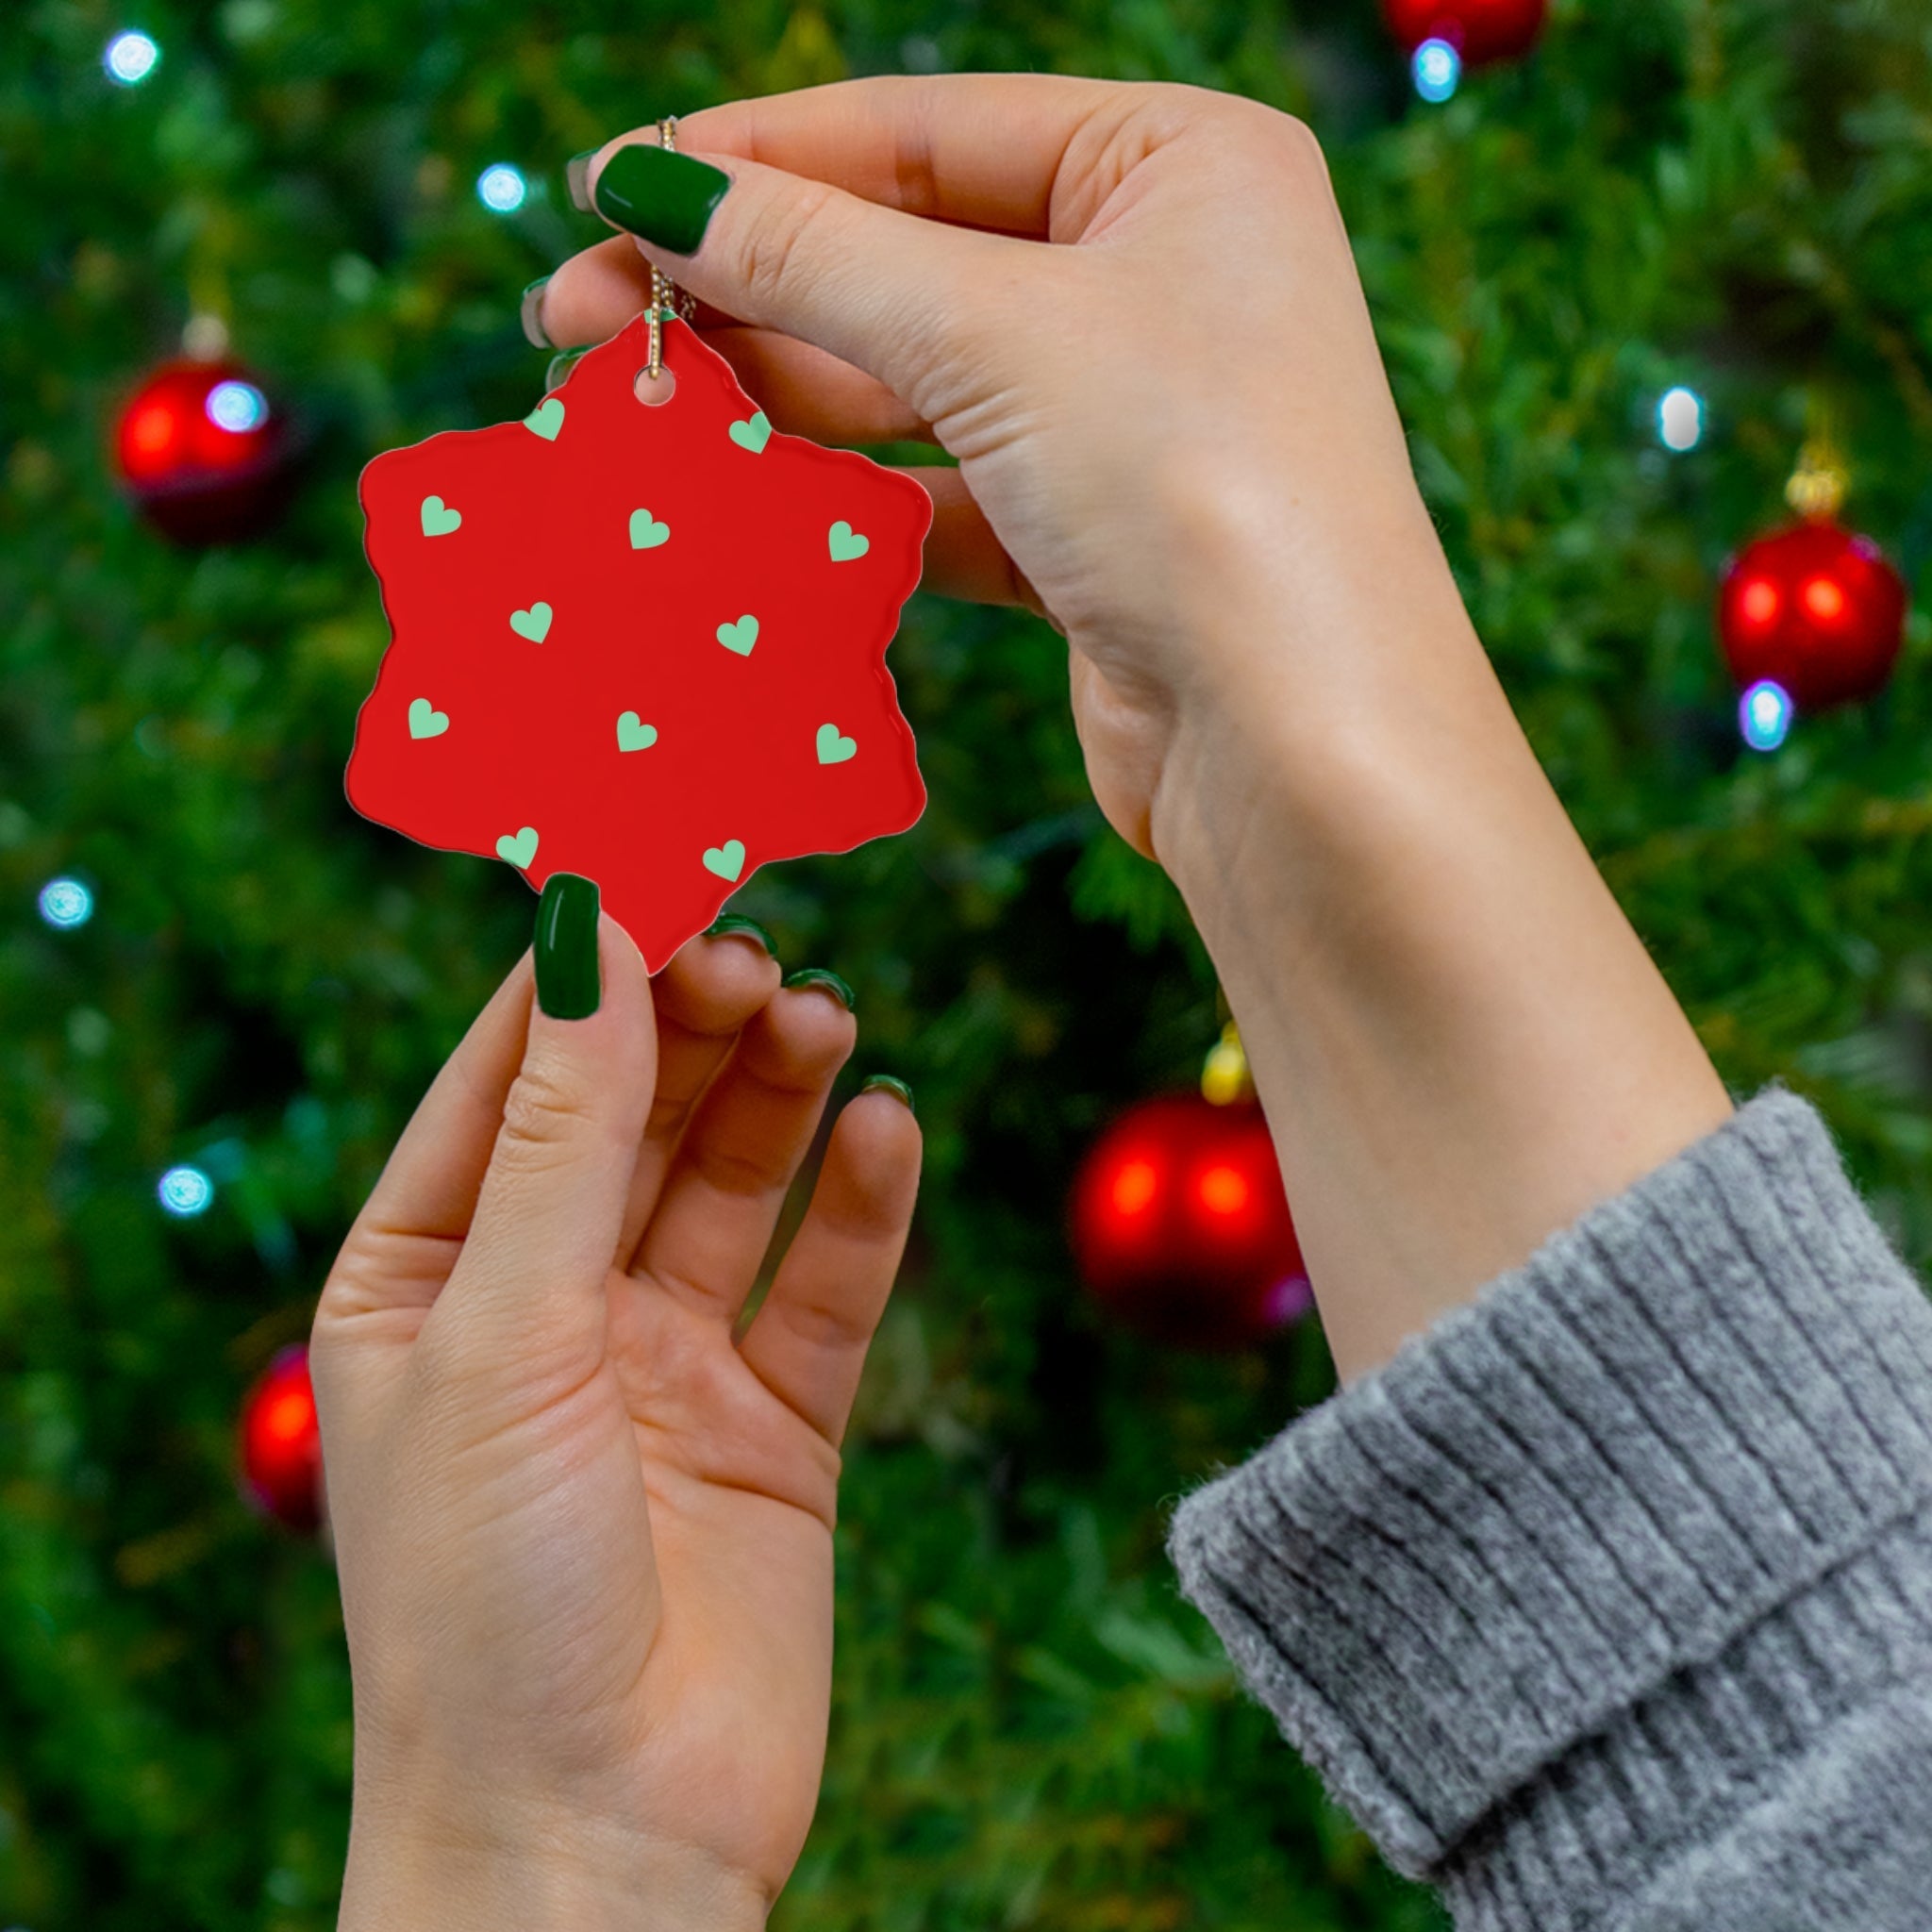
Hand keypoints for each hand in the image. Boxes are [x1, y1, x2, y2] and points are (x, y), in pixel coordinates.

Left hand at [312, 910, 918, 1929]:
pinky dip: (861, 1205)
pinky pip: (826, 1286)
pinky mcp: (775, 1427)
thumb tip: (591, 931)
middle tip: (759, 944)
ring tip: (825, 1016)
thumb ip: (563, 1134)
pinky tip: (888, 1129)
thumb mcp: (504, 1335)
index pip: (509, 1076)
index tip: (659, 860)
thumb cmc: (486, 1602)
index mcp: (426, 1279)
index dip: (583, 968)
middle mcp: (546, 1308)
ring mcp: (665, 1365)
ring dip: (779, 1093)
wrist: (596, 1844)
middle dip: (692, 1022)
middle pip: (633, 1113)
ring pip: (734, 1181)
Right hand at [537, 75, 1441, 858]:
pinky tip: (733, 501)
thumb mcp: (992, 334)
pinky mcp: (1093, 539)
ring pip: (913, 379)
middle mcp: (1164, 275)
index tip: (604, 188)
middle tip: (575, 316)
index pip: (924, 130)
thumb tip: (648, 186)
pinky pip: (937, 491)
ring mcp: (1129, 414)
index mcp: (1180, 163)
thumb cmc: (1196, 490)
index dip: (752, 158)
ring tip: (630, 405)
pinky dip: (841, 498)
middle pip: (906, 253)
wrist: (1302, 749)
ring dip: (773, 391)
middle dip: (740, 285)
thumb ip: (811, 254)